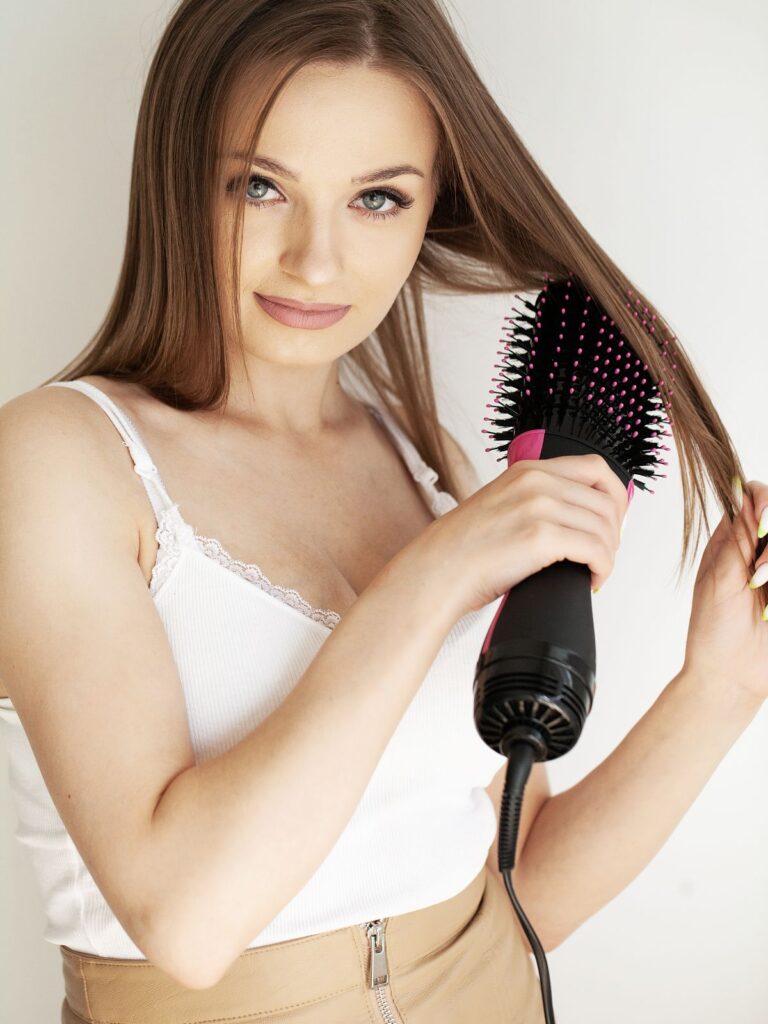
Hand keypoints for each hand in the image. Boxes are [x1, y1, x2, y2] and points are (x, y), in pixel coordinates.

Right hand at [413, 453, 629, 617]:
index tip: (613, 518)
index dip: (615, 495)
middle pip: (605, 500)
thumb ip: (533, 499)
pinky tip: (592, 579)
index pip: (595, 468)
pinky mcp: (542, 538)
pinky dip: (602, 568)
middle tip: (606, 552)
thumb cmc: (464, 548)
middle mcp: (537, 482)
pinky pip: (595, 550)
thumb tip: (572, 518)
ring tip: (597, 570)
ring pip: (604, 527)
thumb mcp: (500, 503)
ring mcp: (540, 507)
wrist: (438, 569)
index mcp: (528, 470)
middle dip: (614, 532)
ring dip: (609, 554)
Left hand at [682, 478, 767, 701]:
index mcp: (733, 540)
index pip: (756, 496)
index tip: (760, 526)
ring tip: (760, 586)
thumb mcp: (720, 578)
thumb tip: (740, 488)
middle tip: (756, 573)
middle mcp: (759, 550)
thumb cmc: (713, 630)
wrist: (729, 677)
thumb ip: (738, 536)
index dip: (765, 501)